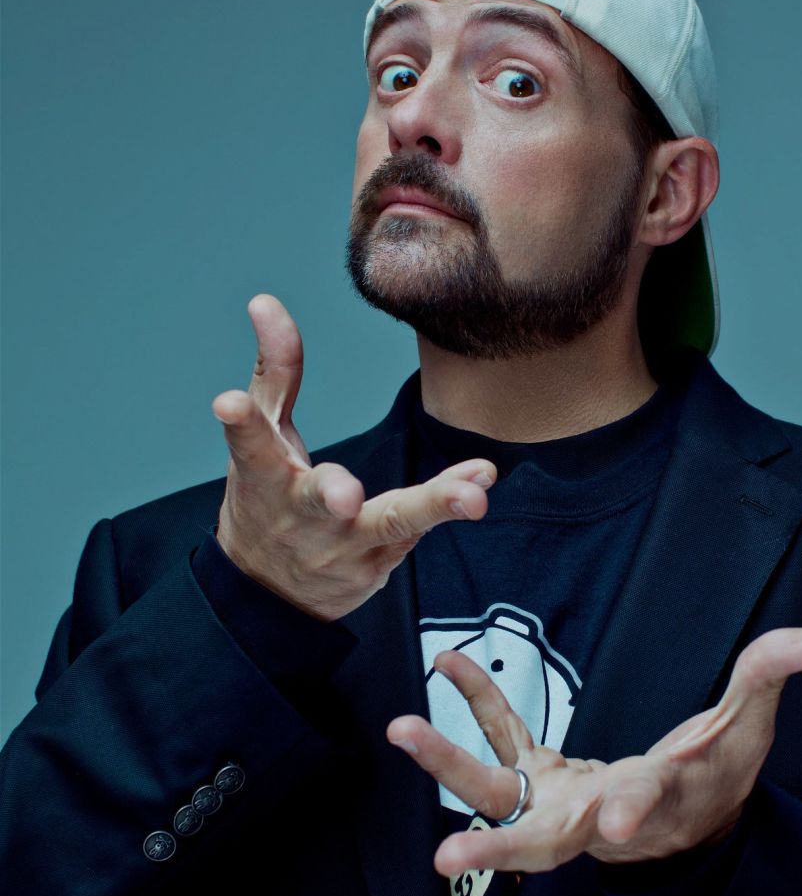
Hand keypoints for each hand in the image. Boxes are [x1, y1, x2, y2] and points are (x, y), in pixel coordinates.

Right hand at [211, 294, 496, 621]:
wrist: (270, 594)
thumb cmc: (267, 498)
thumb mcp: (264, 437)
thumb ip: (275, 370)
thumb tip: (266, 301)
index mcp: (262, 478)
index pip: (248, 447)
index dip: (239, 424)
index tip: (228, 403)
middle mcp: (300, 515)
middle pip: (317, 500)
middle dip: (331, 494)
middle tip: (345, 494)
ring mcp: (342, 545)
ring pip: (390, 523)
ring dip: (433, 506)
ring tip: (473, 496)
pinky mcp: (378, 563)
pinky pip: (418, 529)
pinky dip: (449, 504)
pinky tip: (480, 481)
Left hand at [386, 627, 801, 875]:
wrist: (688, 818)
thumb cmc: (719, 775)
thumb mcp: (747, 728)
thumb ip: (767, 678)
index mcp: (655, 805)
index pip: (645, 811)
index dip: (635, 811)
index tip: (620, 815)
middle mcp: (594, 819)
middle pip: (541, 841)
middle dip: (498, 848)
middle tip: (448, 859)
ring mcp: (559, 804)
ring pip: (498, 796)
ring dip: (449, 767)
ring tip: (403, 729)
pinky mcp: (542, 780)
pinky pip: (502, 744)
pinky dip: (474, 707)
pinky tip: (448, 663)